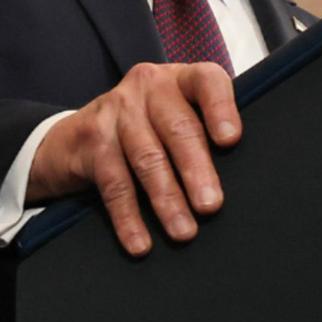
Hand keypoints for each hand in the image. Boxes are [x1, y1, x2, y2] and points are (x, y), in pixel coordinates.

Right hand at [26, 62, 240, 255]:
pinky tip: (141, 242)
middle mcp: (148, 86)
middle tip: (211, 205)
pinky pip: (114, 183)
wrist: (76, 136)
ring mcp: (116, 110)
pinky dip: (129, 217)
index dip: (220, 108)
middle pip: (178, 128)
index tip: (230, 139)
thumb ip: (205, 133)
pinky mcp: (91, 139)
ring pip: (147, 157)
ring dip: (167, 199)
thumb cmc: (147, 129)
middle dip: (196, 169)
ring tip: (184, 231)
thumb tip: (245, 179)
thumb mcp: (176, 116)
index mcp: (179, 79)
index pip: (206, 81)